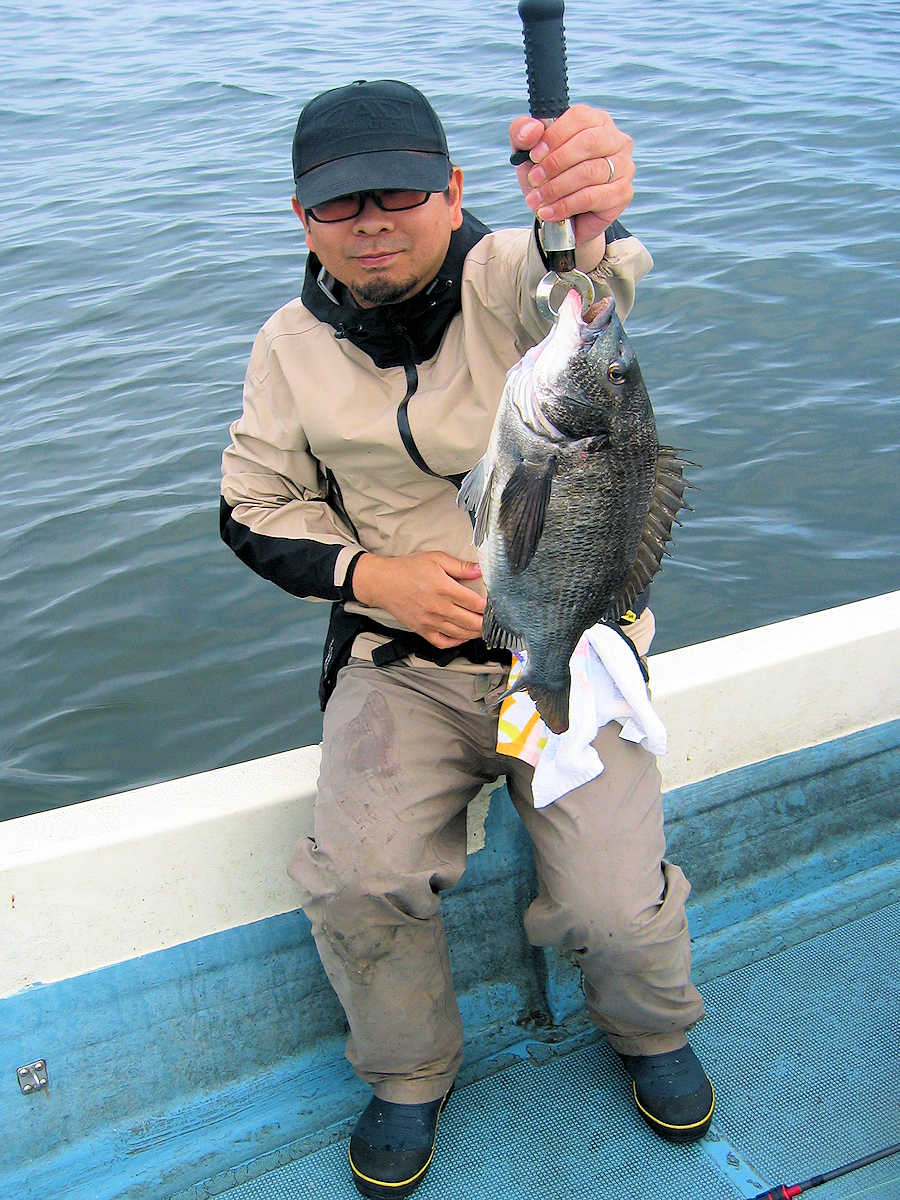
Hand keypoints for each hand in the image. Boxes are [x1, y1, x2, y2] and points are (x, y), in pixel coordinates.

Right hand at [352, 551, 485, 649]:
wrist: (382, 583)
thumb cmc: (408, 569)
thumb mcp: (435, 559)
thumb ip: (460, 566)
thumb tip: (480, 570)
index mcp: (444, 589)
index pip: (475, 602)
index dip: (489, 606)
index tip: (497, 605)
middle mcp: (438, 608)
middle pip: (471, 622)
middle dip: (486, 623)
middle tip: (495, 620)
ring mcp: (430, 622)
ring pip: (460, 634)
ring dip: (475, 633)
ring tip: (483, 628)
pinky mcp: (422, 630)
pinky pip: (443, 643)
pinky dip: (456, 642)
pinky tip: (463, 636)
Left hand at [509, 104, 634, 242]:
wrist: (562, 217)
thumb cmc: (549, 177)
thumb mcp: (528, 152)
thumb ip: (523, 132)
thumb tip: (532, 129)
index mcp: (596, 121)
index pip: (579, 118)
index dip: (554, 136)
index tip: (534, 155)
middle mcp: (616, 140)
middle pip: (588, 143)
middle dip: (555, 163)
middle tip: (534, 179)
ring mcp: (624, 166)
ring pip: (589, 172)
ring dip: (557, 187)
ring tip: (537, 199)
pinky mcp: (623, 193)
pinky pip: (592, 197)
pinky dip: (565, 205)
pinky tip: (548, 212)